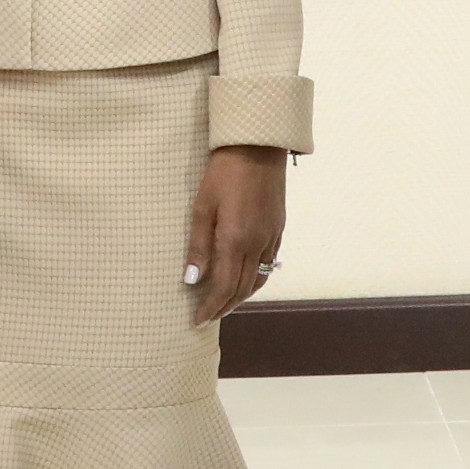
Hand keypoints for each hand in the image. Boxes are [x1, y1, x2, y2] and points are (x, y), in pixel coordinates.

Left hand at [183, 145, 289, 327]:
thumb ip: (198, 246)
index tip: (197, 320)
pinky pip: (268, 265)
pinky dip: (254, 280)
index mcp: (236, 241)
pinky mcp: (278, 229)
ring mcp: (271, 238)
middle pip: (242, 289)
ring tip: (224, 305)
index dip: (211, 308)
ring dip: (241, 297)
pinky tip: (243, 280)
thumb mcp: (202, 208)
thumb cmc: (223, 173)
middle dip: (224, 307)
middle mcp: (258, 244)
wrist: (257, 147)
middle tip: (208, 318)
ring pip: (258, 280)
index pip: (224, 288)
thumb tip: (191, 280)